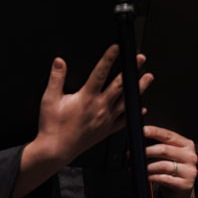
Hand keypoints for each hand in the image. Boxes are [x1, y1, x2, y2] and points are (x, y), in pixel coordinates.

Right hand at [37, 44, 152, 163]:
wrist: (56, 149)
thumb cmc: (52, 126)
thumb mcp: (49, 98)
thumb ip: (56, 78)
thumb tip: (59, 62)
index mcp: (86, 98)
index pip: (100, 73)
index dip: (109, 58)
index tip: (117, 48)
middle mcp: (99, 108)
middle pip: (119, 85)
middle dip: (131, 70)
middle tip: (140, 59)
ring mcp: (105, 120)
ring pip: (127, 101)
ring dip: (139, 89)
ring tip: (148, 78)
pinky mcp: (106, 130)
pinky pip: (125, 120)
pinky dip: (134, 113)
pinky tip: (141, 108)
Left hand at [144, 125, 197, 197]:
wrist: (182, 190)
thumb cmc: (172, 167)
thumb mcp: (169, 154)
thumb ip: (159, 145)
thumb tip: (140, 139)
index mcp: (186, 144)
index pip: (168, 135)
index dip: (154, 132)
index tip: (143, 130)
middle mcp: (190, 156)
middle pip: (164, 150)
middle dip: (146, 151)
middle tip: (133, 153)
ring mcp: (189, 171)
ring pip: (163, 165)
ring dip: (147, 166)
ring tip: (138, 166)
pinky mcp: (185, 184)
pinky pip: (164, 178)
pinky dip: (152, 176)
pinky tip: (146, 175)